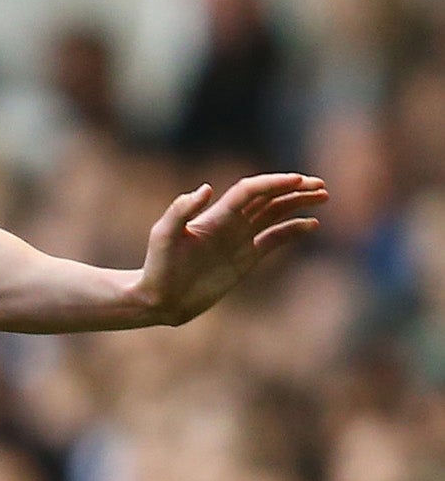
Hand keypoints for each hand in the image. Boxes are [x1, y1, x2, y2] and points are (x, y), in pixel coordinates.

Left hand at [134, 173, 329, 325]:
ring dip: (298, 203)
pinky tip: (311, 224)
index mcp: (216, 216)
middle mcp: (231, 223)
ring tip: (323, 196)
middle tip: (320, 185)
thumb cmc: (158, 266)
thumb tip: (207, 188)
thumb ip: (180, 210)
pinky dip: (293, 230)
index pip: (250, 191)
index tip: (298, 181)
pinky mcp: (245, 259)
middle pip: (268, 197)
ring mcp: (240, 240)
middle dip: (294, 188)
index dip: (273, 183)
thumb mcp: (163, 236)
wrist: (158, 298)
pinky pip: (274, 239)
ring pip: (275, 214)